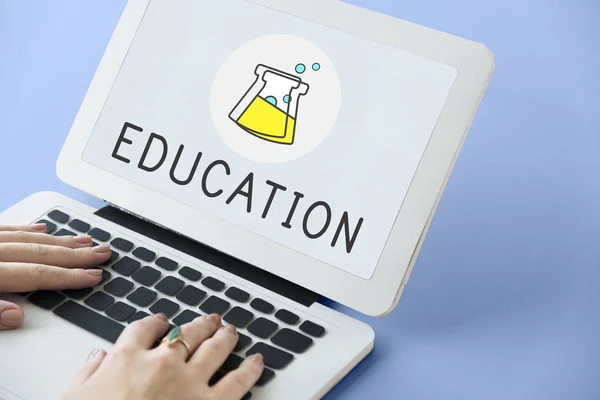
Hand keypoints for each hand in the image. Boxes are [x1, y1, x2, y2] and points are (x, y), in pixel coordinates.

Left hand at [0, 224, 111, 329]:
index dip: (68, 276)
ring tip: (84, 241)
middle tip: (101, 253)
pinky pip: (7, 229)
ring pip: (28, 239)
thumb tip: (16, 316)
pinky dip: (27, 230)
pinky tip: (43, 229)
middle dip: (76, 255)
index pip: (37, 275)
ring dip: (59, 241)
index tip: (93, 276)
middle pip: (40, 253)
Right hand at [63, 313, 263, 399]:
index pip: (145, 329)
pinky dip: (250, 369)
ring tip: (231, 330)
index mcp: (127, 359)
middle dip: (200, 324)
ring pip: (214, 348)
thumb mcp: (74, 398)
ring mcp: (189, 382)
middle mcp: (162, 363)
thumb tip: (97, 357)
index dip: (156, 322)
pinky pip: (237, 382)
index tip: (162, 321)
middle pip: (186, 333)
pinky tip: (257, 361)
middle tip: (209, 320)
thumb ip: (87, 374)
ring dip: (225, 336)